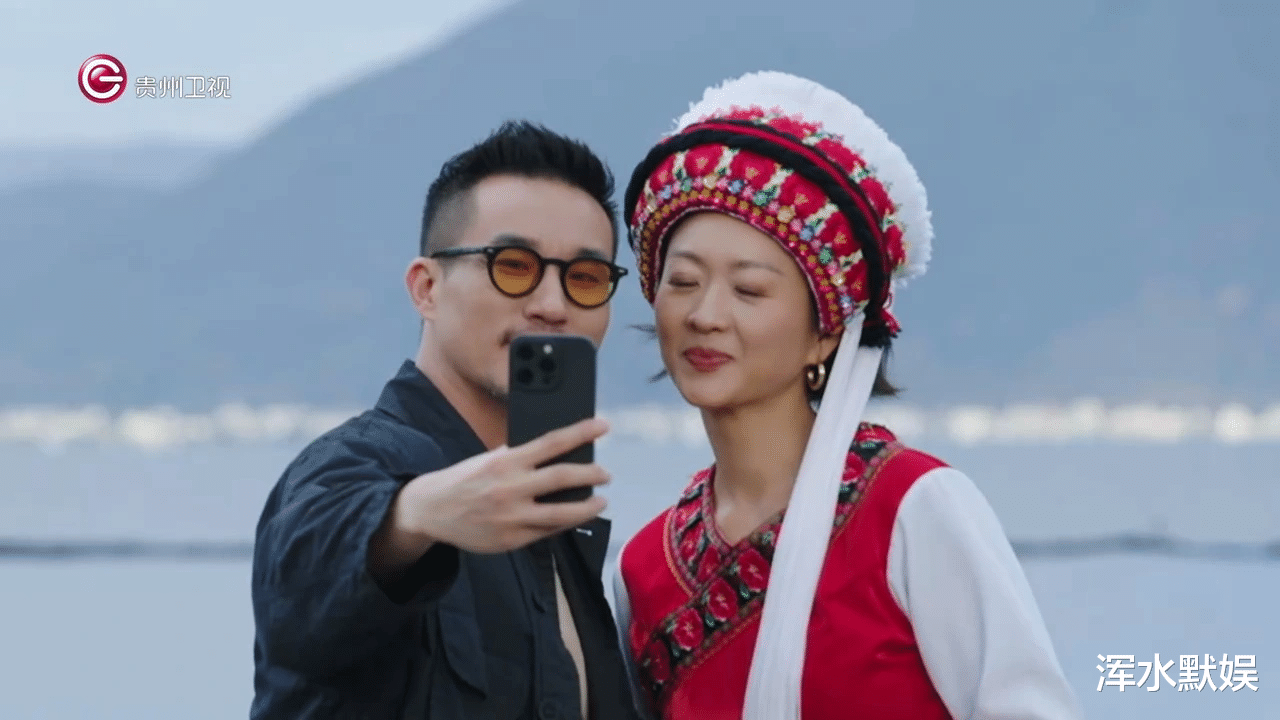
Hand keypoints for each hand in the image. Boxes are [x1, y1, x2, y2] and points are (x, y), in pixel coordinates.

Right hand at [397, 417, 610, 553]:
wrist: (431, 510)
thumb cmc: (464, 480)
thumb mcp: (488, 459)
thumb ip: (517, 457)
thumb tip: (552, 453)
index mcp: (506, 461)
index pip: (552, 443)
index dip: (581, 433)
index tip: (602, 426)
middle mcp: (512, 488)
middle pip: (563, 478)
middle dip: (591, 475)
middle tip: (606, 474)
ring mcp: (513, 517)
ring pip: (562, 514)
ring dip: (587, 507)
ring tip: (600, 501)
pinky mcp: (512, 540)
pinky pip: (547, 532)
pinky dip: (564, 524)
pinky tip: (573, 518)